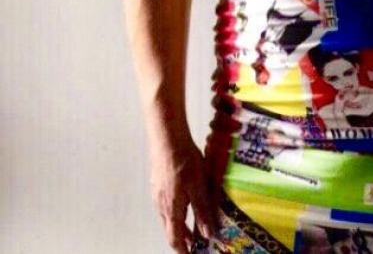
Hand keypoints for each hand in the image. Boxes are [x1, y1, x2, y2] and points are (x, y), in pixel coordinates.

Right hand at [149, 137, 216, 252]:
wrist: (167, 136)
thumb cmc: (183, 159)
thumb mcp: (199, 186)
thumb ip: (203, 211)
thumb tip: (208, 234)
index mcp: (170, 209)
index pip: (175, 239)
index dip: (184, 250)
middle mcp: (160, 204)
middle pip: (170, 229)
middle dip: (183, 239)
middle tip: (195, 245)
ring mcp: (157, 193)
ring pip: (168, 216)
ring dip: (180, 224)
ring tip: (192, 226)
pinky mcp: (157, 183)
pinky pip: (166, 203)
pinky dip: (176, 210)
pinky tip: (185, 201)